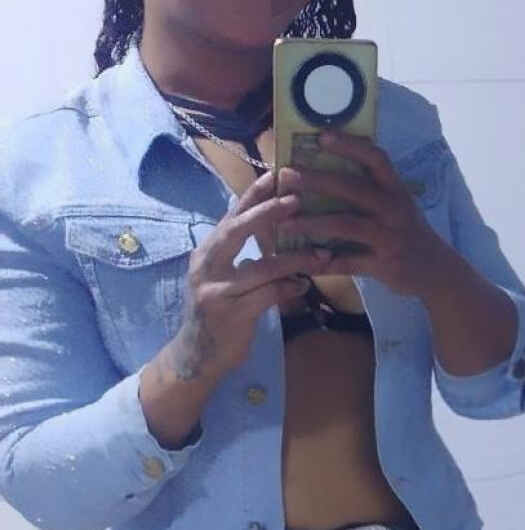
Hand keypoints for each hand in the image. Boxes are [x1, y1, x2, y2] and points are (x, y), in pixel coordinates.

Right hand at [175, 171, 332, 375]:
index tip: (276, 173)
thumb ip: (242, 254)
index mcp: (207, 252)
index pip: (231, 216)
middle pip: (236, 231)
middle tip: (296, 198)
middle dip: (267, 212)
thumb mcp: (224, 277)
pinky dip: (288, 288)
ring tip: (321, 253)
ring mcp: (215, 292)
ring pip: (260, 267)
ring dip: (294, 259)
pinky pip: (266, 296)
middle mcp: (206, 267)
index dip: (253, 194)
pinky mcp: (230, 315)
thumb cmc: (219, 311)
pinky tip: (303, 284)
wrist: (198, 356)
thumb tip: (278, 224)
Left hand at [278, 131, 446, 295]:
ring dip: (312, 223)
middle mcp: (394, 208)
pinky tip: (301, 261)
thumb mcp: (396, 204)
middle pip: (353, 189)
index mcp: (395, 188)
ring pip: (346, 225)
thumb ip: (369, 189)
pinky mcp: (383, 265)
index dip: (350, 146)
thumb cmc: (406, 231)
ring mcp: (389, 237)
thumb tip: (324, 171)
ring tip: (284, 222)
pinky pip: (348, 263)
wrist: (436, 270)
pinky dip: (323, 263)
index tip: (321, 137)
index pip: (376, 158)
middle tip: (287, 176)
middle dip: (318, 181)